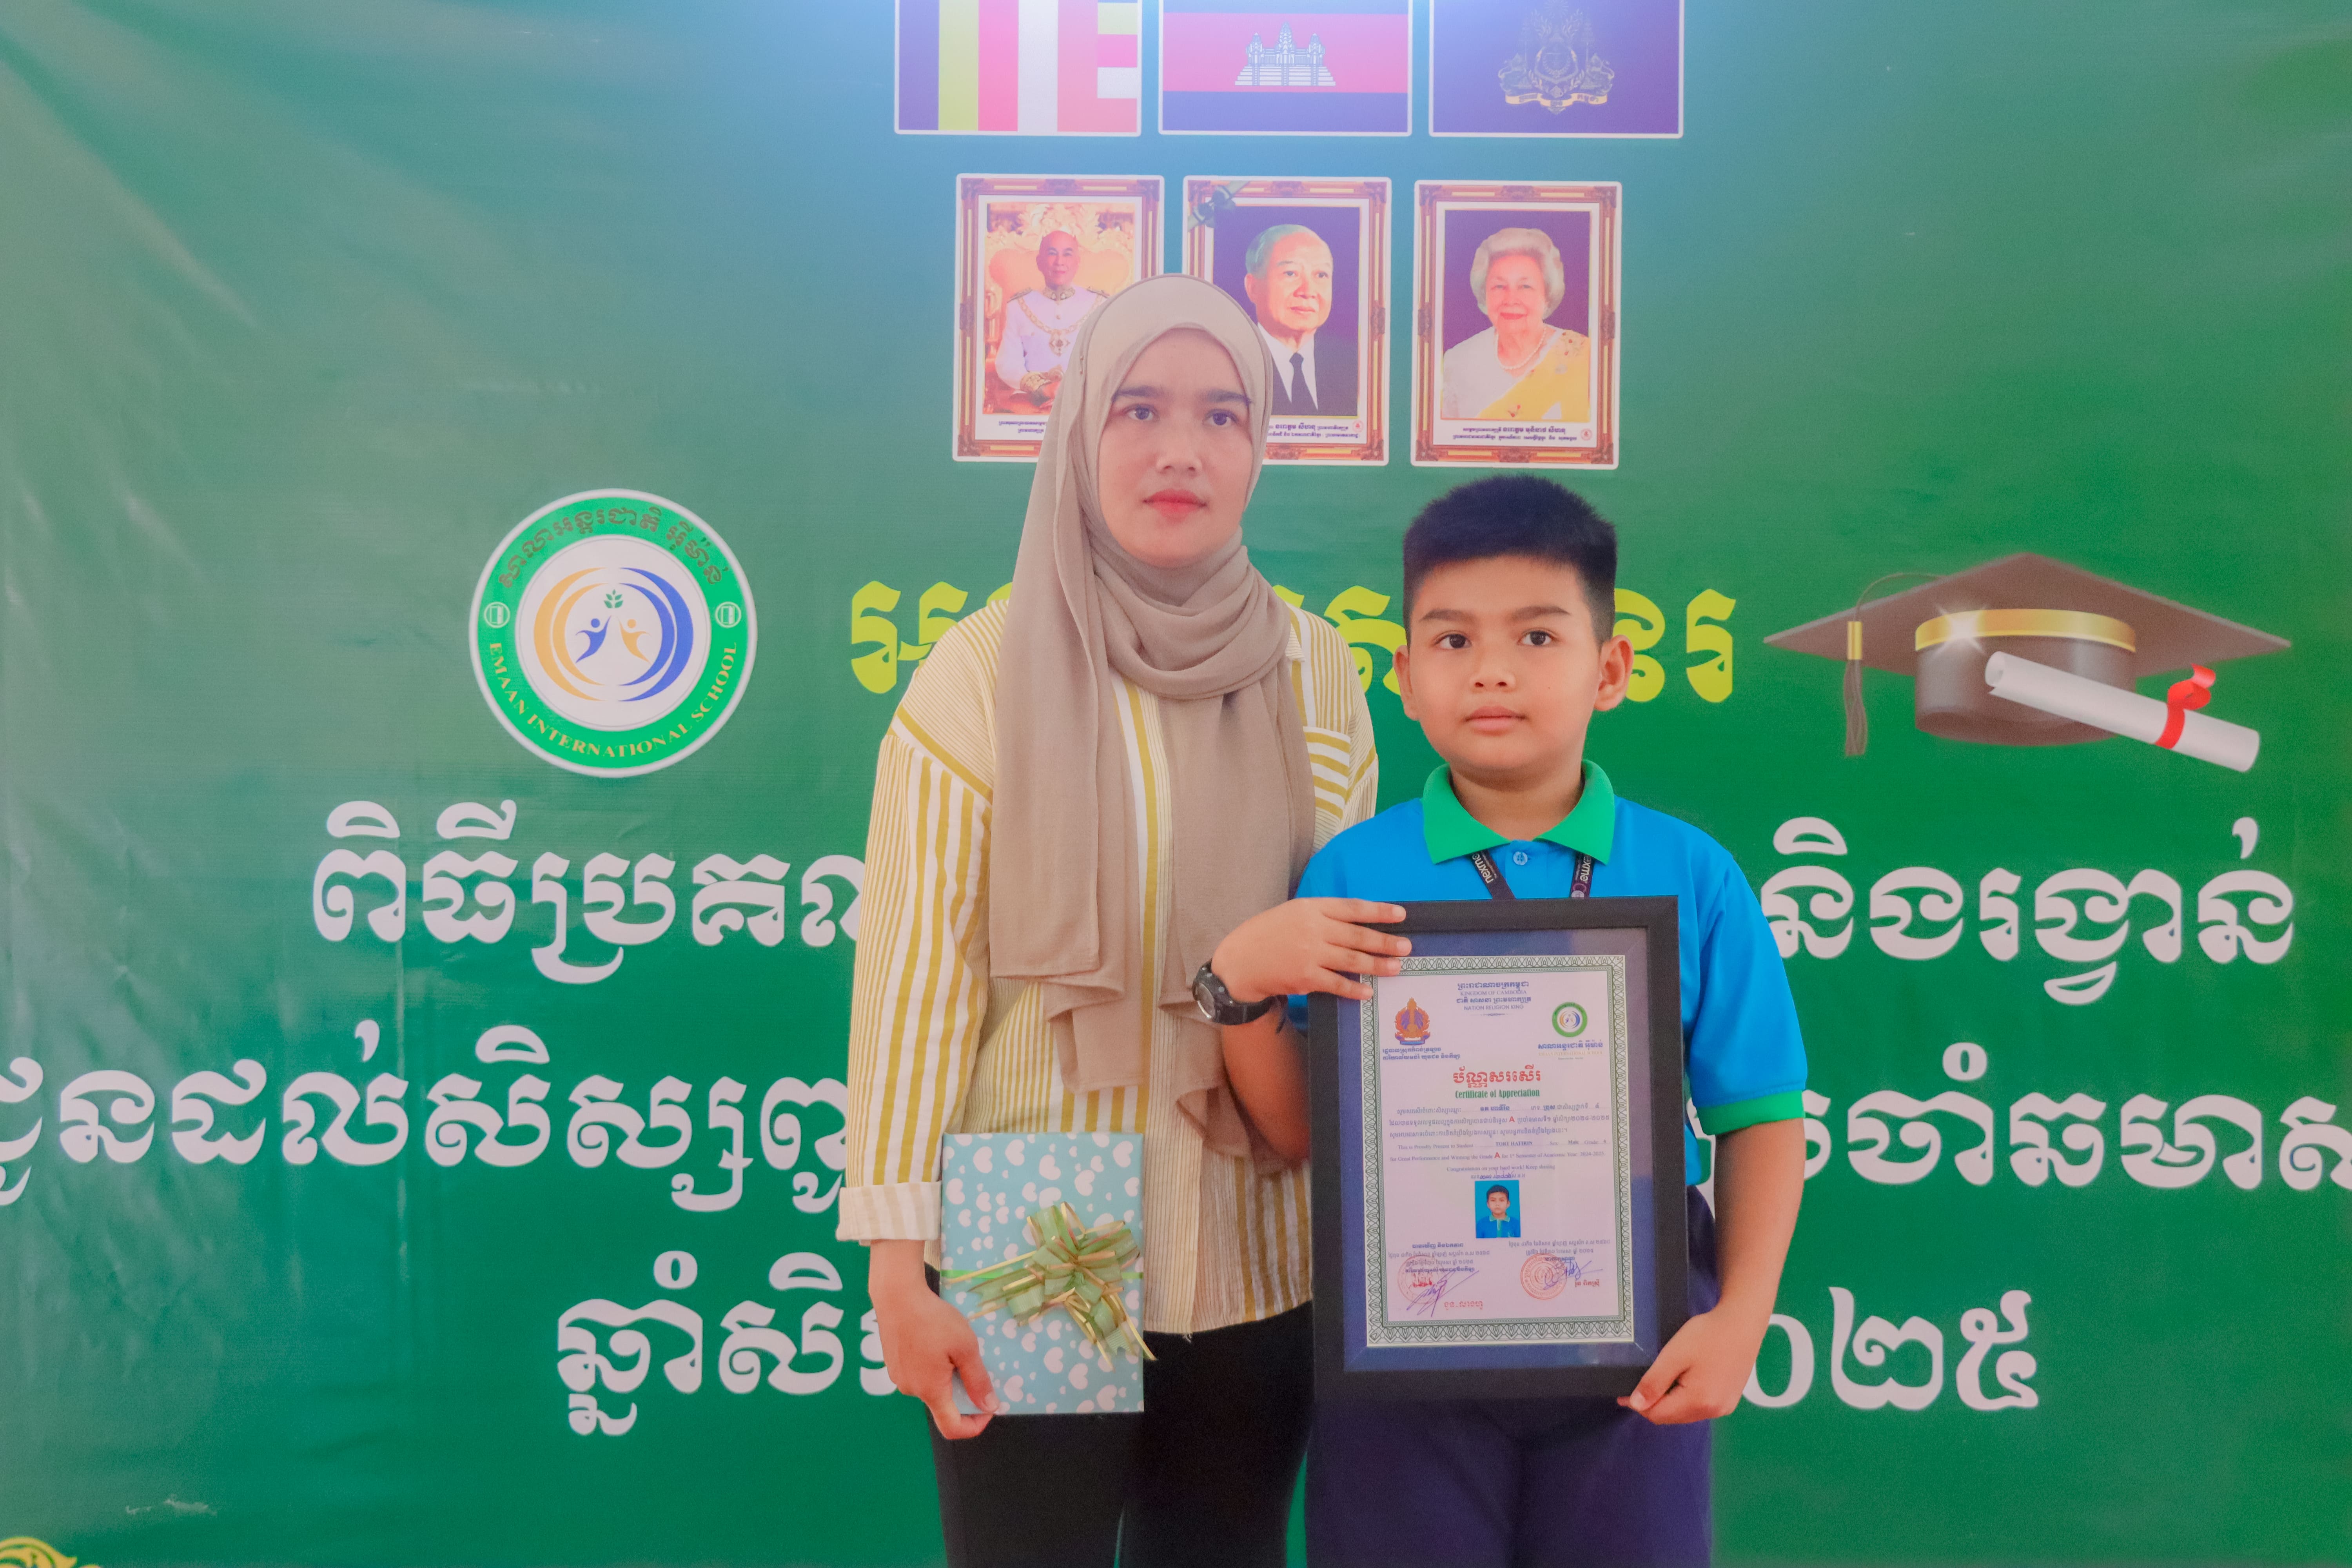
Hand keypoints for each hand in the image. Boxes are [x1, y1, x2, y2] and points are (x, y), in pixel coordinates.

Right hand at [868, 1240, 997, 1438]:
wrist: (896, 1296)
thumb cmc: (933, 1320)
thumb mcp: (965, 1347)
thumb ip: (978, 1380)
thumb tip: (990, 1407)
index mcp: (931, 1390)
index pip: (952, 1428)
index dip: (974, 1426)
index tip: (988, 1408)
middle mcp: (911, 1390)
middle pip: (943, 1404)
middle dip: (962, 1391)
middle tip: (972, 1362)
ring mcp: (899, 1377)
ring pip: (930, 1386)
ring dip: (946, 1376)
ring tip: (952, 1346)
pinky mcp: (893, 1364)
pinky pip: (918, 1374)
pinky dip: (932, 1366)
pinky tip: (934, 1341)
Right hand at [1211, 898, 1408, 1004]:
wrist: (1239, 961)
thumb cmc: (1267, 934)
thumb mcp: (1293, 913)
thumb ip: (1322, 915)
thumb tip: (1356, 922)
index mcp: (1311, 907)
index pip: (1353, 908)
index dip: (1379, 911)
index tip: (1401, 915)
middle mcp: (1313, 928)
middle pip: (1358, 935)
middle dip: (1385, 942)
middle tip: (1407, 947)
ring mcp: (1310, 954)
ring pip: (1352, 960)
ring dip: (1377, 965)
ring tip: (1396, 968)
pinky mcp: (1305, 977)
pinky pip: (1336, 983)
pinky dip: (1353, 988)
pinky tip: (1368, 991)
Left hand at [1616, 1304, 1769, 1424]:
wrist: (1742, 1323)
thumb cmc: (1707, 1335)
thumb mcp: (1674, 1355)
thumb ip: (1654, 1382)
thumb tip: (1636, 1405)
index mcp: (1698, 1402)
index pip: (1658, 1415)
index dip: (1638, 1405)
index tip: (1623, 1393)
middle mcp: (1714, 1411)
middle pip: (1673, 1417)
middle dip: (1653, 1405)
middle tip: (1639, 1385)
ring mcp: (1725, 1406)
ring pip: (1686, 1413)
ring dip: (1670, 1403)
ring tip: (1659, 1382)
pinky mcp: (1730, 1398)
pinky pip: (1700, 1407)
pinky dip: (1686, 1399)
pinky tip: (1682, 1381)